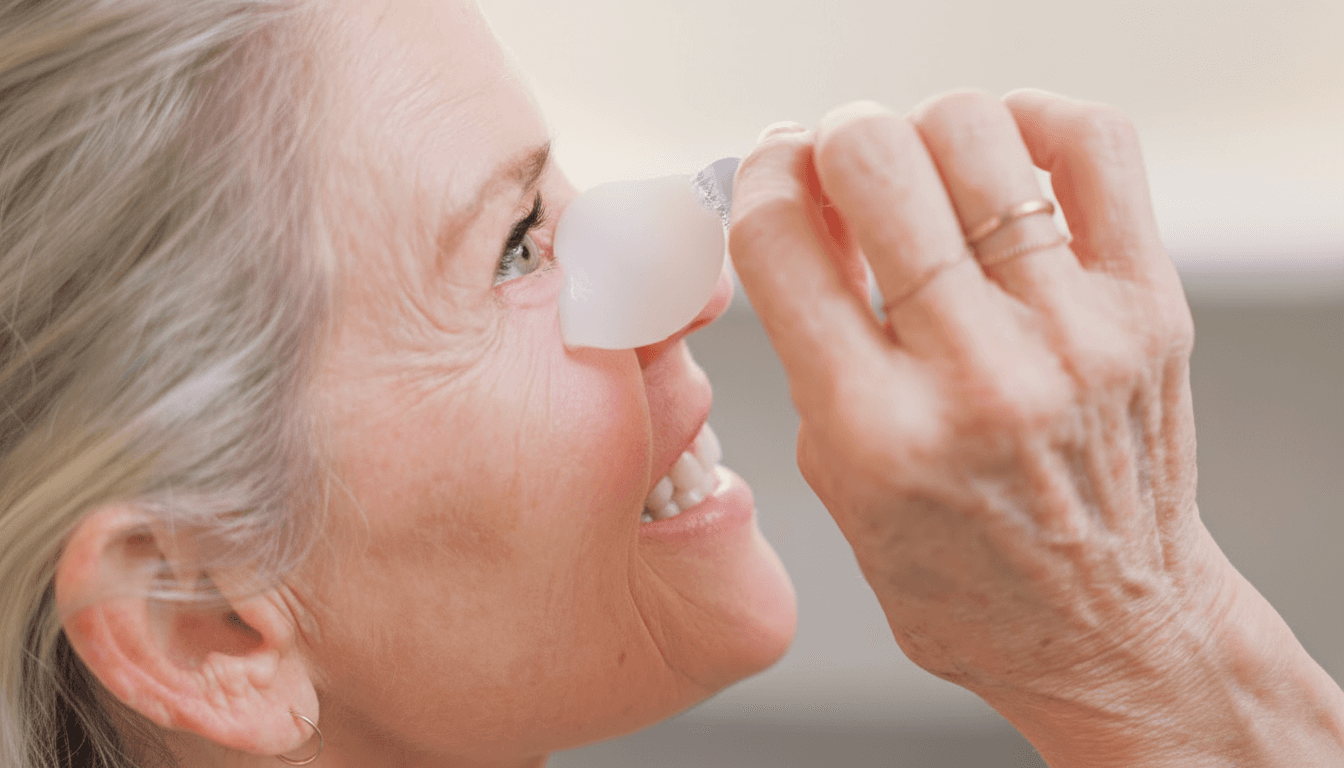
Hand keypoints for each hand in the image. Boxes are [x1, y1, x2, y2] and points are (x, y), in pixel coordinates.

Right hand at [729, 90, 1343, 766]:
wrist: (1107, 630)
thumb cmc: (967, 577)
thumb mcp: (840, 485)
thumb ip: (811, 352)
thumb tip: (803, 213)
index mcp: (874, 432)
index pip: (779, 242)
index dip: (759, 180)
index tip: (770, 175)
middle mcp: (974, 376)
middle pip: (874, 164)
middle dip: (834, 140)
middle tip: (840, 162)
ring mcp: (1070, 335)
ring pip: (975, 135)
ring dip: (922, 130)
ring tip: (924, 170)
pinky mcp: (1147, 308)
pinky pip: (1093, 148)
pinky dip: (1034, 120)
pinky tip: (1003, 158)